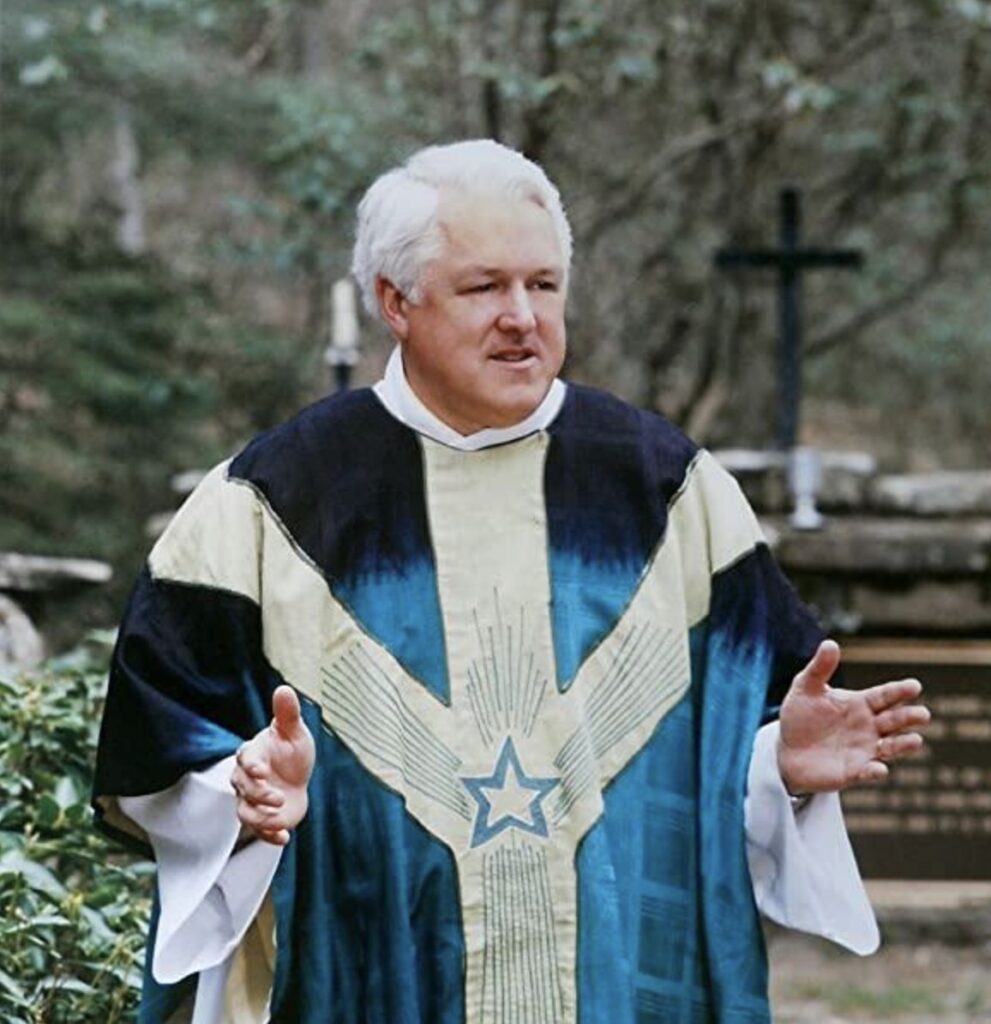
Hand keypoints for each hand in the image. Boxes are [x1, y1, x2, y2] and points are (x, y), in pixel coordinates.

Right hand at [230, 685, 315, 845]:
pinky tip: (284, 838)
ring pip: (244, 813)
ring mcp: (252, 800)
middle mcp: (247, 779)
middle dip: (257, 795)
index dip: (250, 766)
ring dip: (260, 819)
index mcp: (253, 755)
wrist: (298, 776)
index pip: (244, 760)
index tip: (261, 771)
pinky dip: (270, 836)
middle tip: (277, 798)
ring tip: (279, 820)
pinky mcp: (262, 818)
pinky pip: (259, 830)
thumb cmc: (292, 749)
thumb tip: (284, 688)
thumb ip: (287, 713)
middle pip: (242, 789)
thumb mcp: (294, 731)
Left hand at [777, 640, 929, 794]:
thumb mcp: (806, 688)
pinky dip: (875, 771)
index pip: (885, 695)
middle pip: (894, 721)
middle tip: (923, 714)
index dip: (899, 691)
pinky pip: (868, 772)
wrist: (787, 750)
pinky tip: (878, 769)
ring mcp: (864, 750)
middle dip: (909, 718)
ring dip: (903, 745)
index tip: (915, 686)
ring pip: (890, 747)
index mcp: (861, 703)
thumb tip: (830, 643)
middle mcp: (869, 727)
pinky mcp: (854, 772)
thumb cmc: (800, 715)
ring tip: (915, 741)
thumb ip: (819, 668)